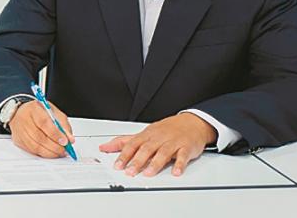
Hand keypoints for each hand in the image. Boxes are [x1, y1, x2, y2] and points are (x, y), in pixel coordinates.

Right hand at [8, 100, 75, 158]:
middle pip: (39, 137)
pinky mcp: (19, 140)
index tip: (65, 141)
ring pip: (35, 146)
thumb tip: (70, 139)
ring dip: (50, 152)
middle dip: (55, 146)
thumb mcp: (53, 112)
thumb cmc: (39, 112)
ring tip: (60, 152)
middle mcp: (24, 119)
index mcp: (34, 108)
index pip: (44, 122)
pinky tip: (51, 152)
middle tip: (65, 150)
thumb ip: (63, 124)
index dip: (55, 134)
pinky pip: (32, 151)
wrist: (22, 113)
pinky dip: (43, 154)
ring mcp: (20, 131)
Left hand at [99, 113, 216, 176]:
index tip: (117, 165)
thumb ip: (125, 141)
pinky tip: (175, 172)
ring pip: (163, 152)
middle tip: (130, 172)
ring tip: (148, 173)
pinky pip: (183, 156)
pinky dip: (179, 164)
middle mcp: (159, 138)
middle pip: (146, 149)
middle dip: (137, 161)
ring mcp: (173, 142)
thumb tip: (105, 147)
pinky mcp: (186, 147)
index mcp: (147, 135)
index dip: (124, 155)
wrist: (191, 123)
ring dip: (155, 163)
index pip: (133, 144)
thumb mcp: (144, 133)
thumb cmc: (166, 129)